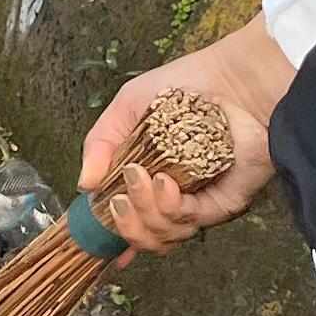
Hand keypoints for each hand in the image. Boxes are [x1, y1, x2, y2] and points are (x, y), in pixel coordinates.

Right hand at [74, 13, 292, 251]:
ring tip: (142, 177)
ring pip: (164, 234)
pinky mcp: (224, 203)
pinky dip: (170, 206)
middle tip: (120, 199)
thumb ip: (100, 144)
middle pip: (144, 237)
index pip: (131, 220)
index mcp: (149, 178)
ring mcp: (199, 202)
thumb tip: (84, 185)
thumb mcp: (127, 106)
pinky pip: (190, 220)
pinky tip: (164, 182)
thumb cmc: (184, 85)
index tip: (96, 230)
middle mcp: (173, 196)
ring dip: (145, 210)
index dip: (113, 231)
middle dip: (126, 224)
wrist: (231, 78)